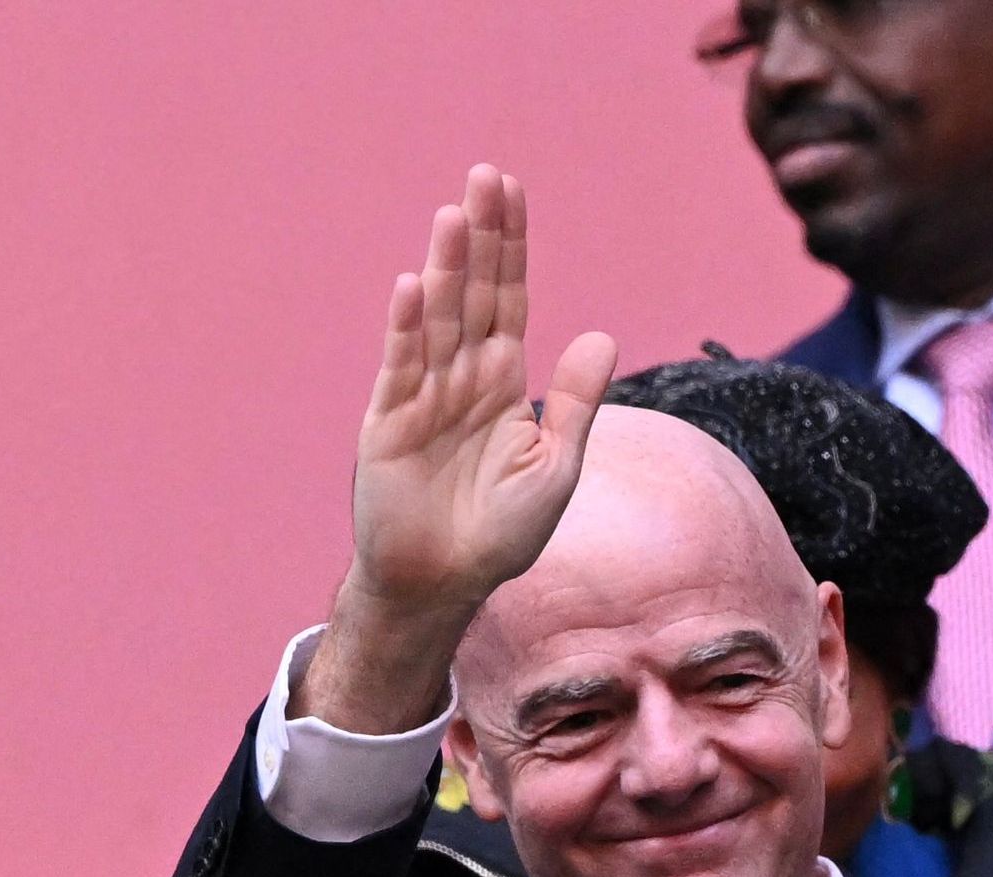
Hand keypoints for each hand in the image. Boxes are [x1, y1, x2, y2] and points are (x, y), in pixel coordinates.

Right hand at [304, 165, 617, 734]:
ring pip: (438, 319)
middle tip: (486, 175)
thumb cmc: (501, 533)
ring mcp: (423, 395)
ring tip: (455, 215)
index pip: (509, 298)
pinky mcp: (389, 423)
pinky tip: (413, 287)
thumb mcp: (555, 468)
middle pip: (473, 292)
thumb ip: (577, 403)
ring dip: (445, 267)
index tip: (513, 190)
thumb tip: (603, 333)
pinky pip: (402, 368)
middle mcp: (462, 376)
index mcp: (504, 381)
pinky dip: (407, 330)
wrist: (443, 585)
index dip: (511, 246)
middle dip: (480, 237)